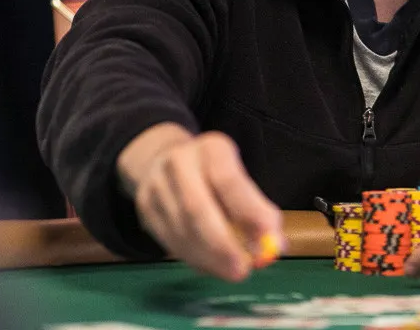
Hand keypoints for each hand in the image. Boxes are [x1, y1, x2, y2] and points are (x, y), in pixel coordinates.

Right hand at [118, 125, 284, 281]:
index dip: (250, 212)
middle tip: (243, 270)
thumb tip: (275, 245)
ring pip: (181, 230)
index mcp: (211, 148)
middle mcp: (178, 163)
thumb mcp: (237, 175)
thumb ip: (256, 207)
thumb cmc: (213, 172)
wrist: (163, 157)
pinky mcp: (144, 208)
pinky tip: (212, 266)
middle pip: (196, 208)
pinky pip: (170, 241)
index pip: (229, 181)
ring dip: (209, 258)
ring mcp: (156, 186)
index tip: (269, 239)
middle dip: (222, 244)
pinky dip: (195, 259)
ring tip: (232, 271)